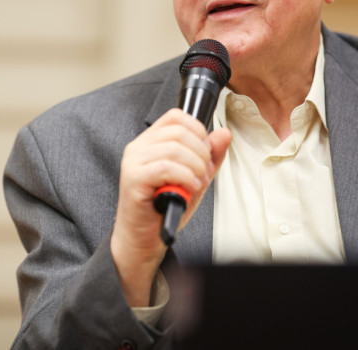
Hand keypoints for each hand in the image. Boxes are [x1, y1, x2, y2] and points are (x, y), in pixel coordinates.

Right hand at [110, 108, 230, 305]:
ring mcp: (134, 162)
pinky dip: (185, 178)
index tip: (205, 152)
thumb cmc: (164, 209)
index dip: (198, 130)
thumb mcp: (194, 177)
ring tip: (196, 183)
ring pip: (175, 148)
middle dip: (201, 152)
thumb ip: (209, 156)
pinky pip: (167, 167)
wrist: (143, 239)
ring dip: (195, 167)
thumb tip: (223, 134)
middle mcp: (138, 147)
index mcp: (150, 142)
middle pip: (179, 131)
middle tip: (204, 173)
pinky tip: (188, 189)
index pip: (176, 116)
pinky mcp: (134, 178)